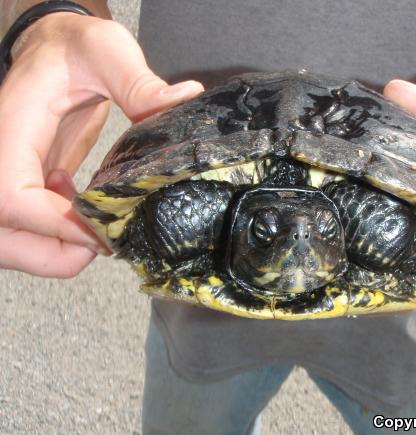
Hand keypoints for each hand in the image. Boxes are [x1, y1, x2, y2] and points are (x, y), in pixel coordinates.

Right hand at [0, 13, 203, 277]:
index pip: (10, 195)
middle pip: (3, 235)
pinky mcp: (24, 184)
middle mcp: (1, 155)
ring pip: (12, 241)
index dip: (55, 224)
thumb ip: (138, 81)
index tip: (104, 230)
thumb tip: (183, 101)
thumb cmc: (72, 47)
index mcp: (11, 126)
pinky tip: (82, 206)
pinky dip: (56, 237)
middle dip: (53, 252)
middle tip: (104, 240)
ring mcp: (11, 173)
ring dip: (55, 250)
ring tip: (97, 225)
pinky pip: (28, 229)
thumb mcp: (105, 50)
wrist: (53, 50)